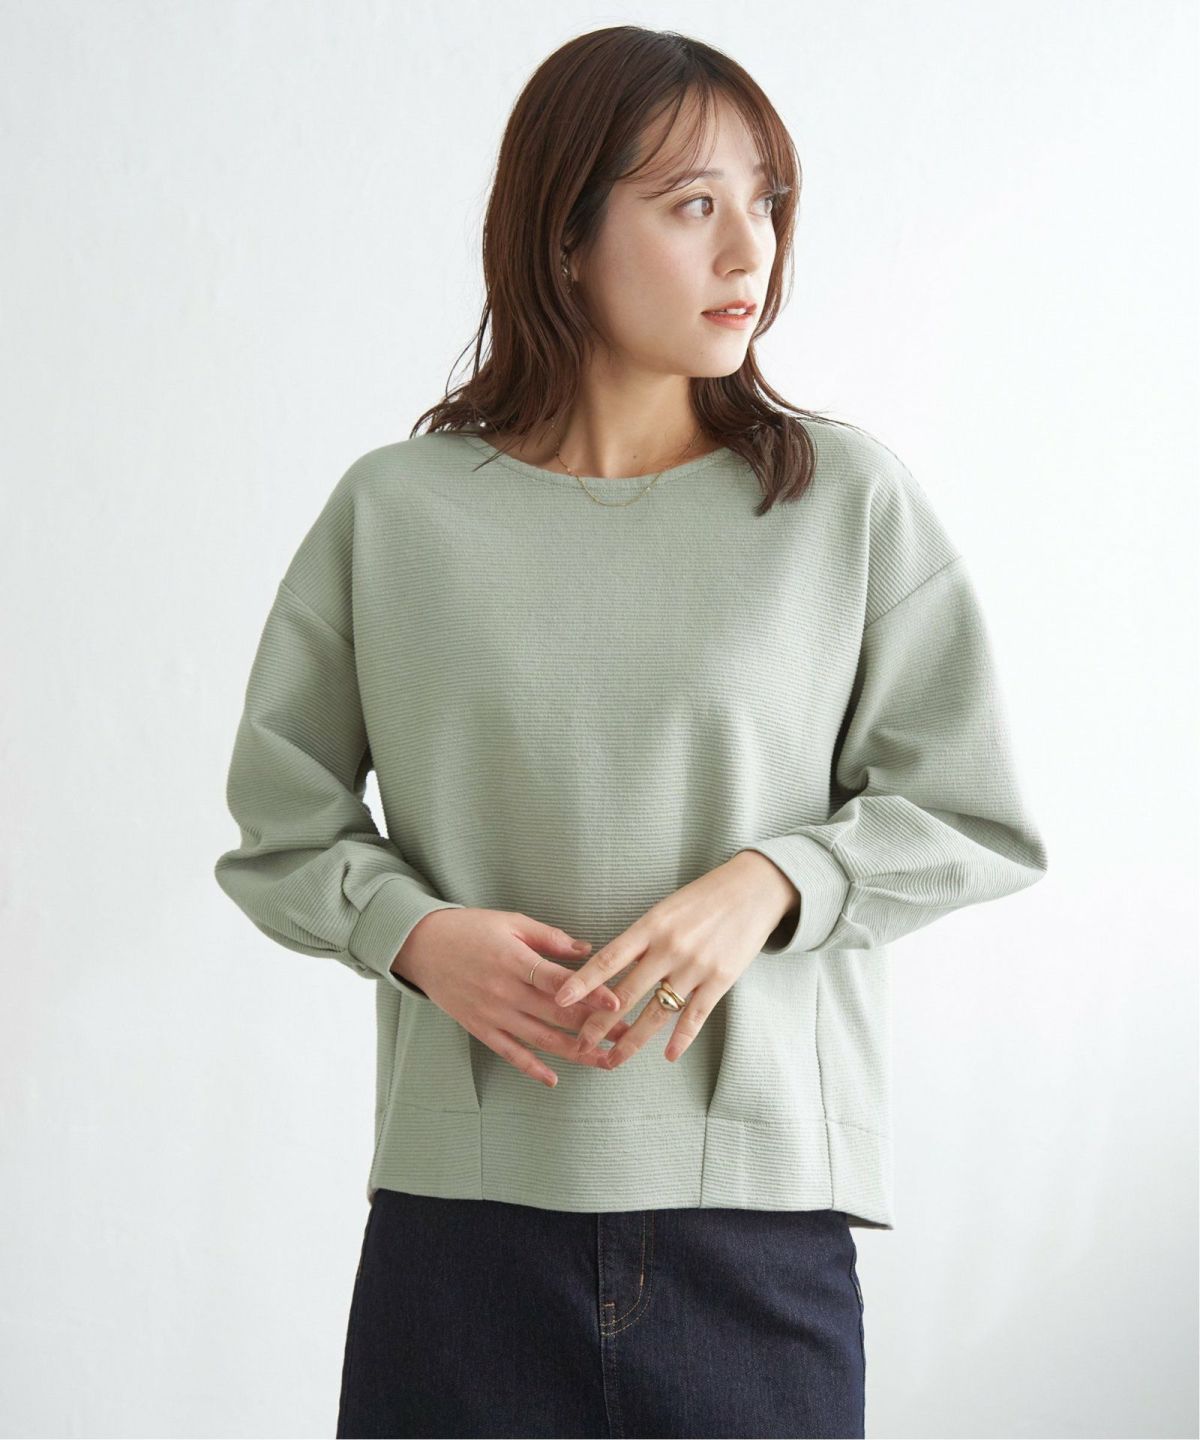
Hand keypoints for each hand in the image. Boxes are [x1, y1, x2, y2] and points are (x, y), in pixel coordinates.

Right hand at [392, 908, 631, 1086]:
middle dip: (594, 1027)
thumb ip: (550, 938)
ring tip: (604, 1061)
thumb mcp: (511, 922)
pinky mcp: (480, 1028)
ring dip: (575, 1053)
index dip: (590, 994)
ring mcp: (492, 1013)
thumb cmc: (470, 929)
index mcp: (515, 960)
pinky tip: (554, 1079)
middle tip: (625, 1037)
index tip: (618, 1004)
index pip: (559, 982)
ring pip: (540, 1039)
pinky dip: (531, 1068)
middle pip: (556, 1014)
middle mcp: (505, 991)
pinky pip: (510, 1053)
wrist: (422, 946)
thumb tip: (588, 949)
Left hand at [551, 851, 799, 1068]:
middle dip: (599, 1023)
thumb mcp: (665, 909)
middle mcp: (670, 948)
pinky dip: (680, 1038)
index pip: (609, 958)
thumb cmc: (703, 898)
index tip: (559, 999)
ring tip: (612, 1060)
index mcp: (651, 926)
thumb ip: (641, 939)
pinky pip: (694, 1016)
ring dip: (632, 1040)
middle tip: (579, 1044)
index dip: (582, 981)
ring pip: (656, 1012)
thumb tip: (611, 968)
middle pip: (626, 993)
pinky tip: (667, 1056)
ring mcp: (695, 966)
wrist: (753, 889)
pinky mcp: (720, 980)